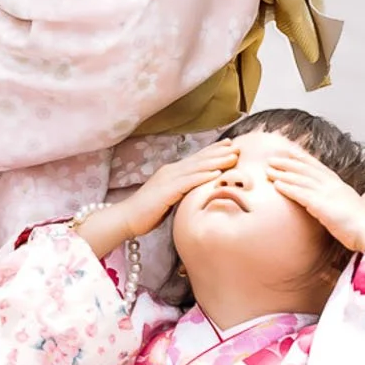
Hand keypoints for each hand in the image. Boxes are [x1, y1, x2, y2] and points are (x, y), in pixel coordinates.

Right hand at [73, 143, 238, 265]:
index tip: (229, 145)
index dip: (213, 151)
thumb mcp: (169, 199)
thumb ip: (182, 192)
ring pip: (196, 167)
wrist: (127, 218)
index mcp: (172, 172)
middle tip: (237, 146)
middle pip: (199, 159)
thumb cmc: (147, 213)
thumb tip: (197, 193)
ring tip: (232, 157)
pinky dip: (203, 177)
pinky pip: (188, 182)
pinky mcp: (166, 190)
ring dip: (216, 161)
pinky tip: (216, 174)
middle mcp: (171, 171)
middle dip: (219, 152)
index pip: (196, 159)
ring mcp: (168, 179)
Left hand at [260, 136, 364, 253]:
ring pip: (300, 179)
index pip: (319, 167)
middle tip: (272, 158)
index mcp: (341, 186)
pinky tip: (276, 185)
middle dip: (287, 163)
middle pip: (306, 169)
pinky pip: (300, 194)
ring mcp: (327, 194)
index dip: (303, 158)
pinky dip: (287, 188)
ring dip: (282, 173)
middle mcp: (333, 185)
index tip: (290, 152)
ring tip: (268, 170)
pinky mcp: (322, 205)